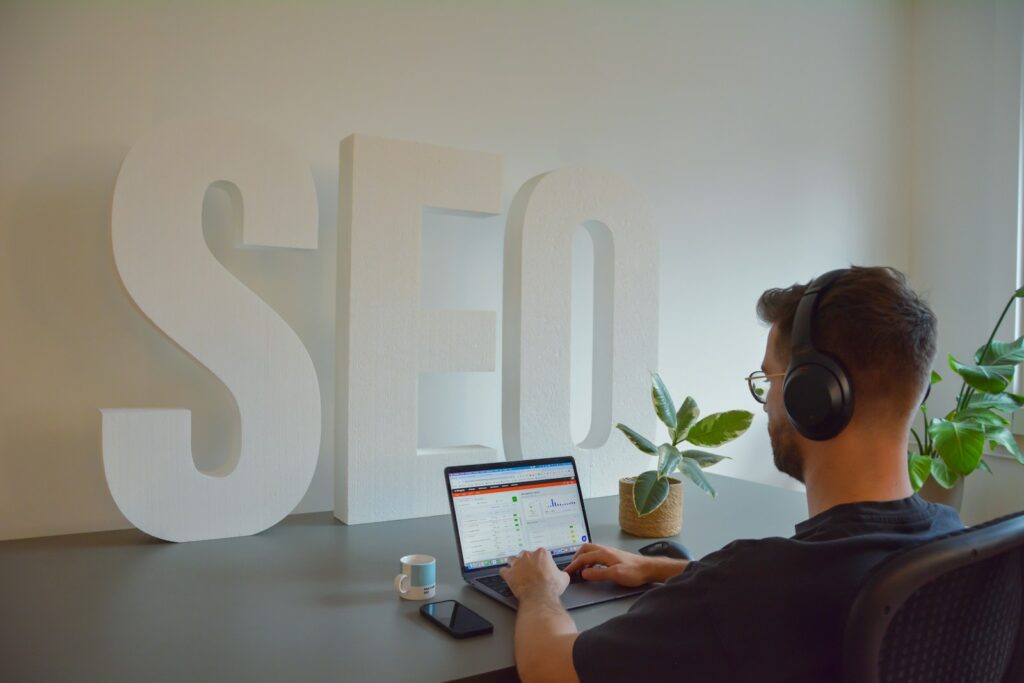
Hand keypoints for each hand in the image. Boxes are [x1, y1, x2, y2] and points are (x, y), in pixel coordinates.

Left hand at [500, 548, 569, 600]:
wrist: (540, 597)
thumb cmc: (551, 587)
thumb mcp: (563, 578)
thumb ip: (561, 573)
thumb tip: (562, 575)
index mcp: (542, 554)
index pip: (540, 553)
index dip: (540, 561)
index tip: (541, 566)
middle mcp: (528, 556)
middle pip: (524, 554)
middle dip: (526, 561)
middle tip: (529, 570)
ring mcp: (517, 564)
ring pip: (512, 559)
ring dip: (514, 564)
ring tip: (517, 571)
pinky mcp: (509, 573)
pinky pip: (503, 570)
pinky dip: (505, 573)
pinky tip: (508, 576)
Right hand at [563, 543, 685, 586]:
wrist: (649, 568)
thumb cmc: (634, 571)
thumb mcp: (615, 574)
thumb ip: (598, 574)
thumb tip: (584, 573)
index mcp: (603, 553)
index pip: (583, 557)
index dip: (573, 565)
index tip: (567, 572)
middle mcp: (605, 550)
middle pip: (585, 549)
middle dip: (576, 557)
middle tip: (572, 567)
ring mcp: (610, 552)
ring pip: (591, 550)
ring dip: (583, 557)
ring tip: (580, 568)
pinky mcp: (614, 556)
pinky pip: (597, 554)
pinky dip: (590, 559)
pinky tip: (593, 567)